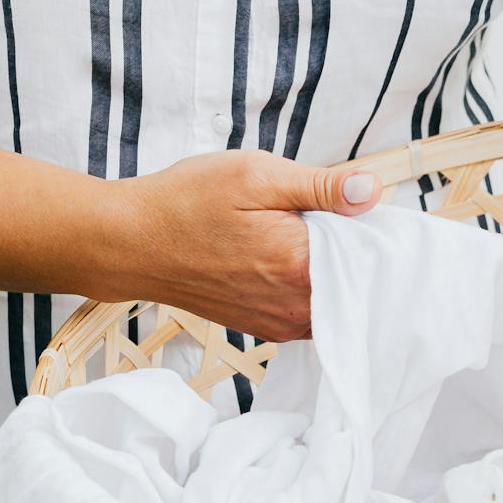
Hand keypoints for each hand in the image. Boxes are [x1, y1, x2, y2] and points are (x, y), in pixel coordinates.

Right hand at [107, 149, 381, 341]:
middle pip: (358, 277)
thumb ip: (321, 186)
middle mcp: (297, 306)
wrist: (130, 244)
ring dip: (331, 267)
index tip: (352, 202)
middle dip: (352, 246)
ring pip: (336, 295)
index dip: (368, 221)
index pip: (369, 249)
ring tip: (301, 233)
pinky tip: (286, 257)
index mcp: (301, 264)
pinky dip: (311, 285)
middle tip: (324, 212)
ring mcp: (282, 323)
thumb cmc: (186, 203)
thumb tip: (372, 191)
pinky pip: (311, 309)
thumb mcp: (255, 174)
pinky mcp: (267, 328)